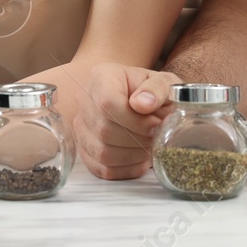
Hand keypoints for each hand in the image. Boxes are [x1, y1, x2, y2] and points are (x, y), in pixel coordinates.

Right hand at [77, 64, 181, 179]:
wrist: (143, 99)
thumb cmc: (153, 90)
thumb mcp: (164, 81)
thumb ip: (157, 89)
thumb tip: (143, 104)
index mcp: (102, 77)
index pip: (108, 103)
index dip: (135, 121)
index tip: (156, 124)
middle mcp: (85, 100)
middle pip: (104, 130)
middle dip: (138, 139)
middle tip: (158, 137)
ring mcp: (82, 126)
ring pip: (102, 153)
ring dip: (133, 156)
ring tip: (150, 147)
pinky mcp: (86, 149)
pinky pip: (102, 168)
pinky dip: (126, 169)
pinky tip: (141, 159)